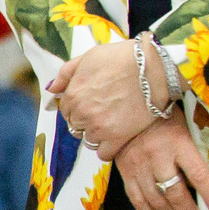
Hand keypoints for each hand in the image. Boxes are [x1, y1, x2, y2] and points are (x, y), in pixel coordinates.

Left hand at [44, 39, 158, 161]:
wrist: (156, 67)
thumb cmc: (124, 58)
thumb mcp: (90, 56)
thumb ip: (66, 73)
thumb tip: (52, 88)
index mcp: (73, 95)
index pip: (66, 111)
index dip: (79, 107)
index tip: (92, 103)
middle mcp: (83, 113)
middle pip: (76, 126)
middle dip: (87, 120)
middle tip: (105, 111)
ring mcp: (99, 127)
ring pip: (89, 140)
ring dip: (98, 134)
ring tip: (114, 121)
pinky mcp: (118, 138)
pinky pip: (104, 154)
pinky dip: (108, 148)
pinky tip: (117, 138)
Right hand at [112, 114, 208, 209]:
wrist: (128, 110)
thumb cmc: (165, 118)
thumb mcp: (187, 129)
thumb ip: (197, 153)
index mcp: (180, 142)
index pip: (199, 175)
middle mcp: (158, 156)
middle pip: (175, 193)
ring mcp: (138, 165)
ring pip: (155, 200)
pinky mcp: (125, 172)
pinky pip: (136, 200)